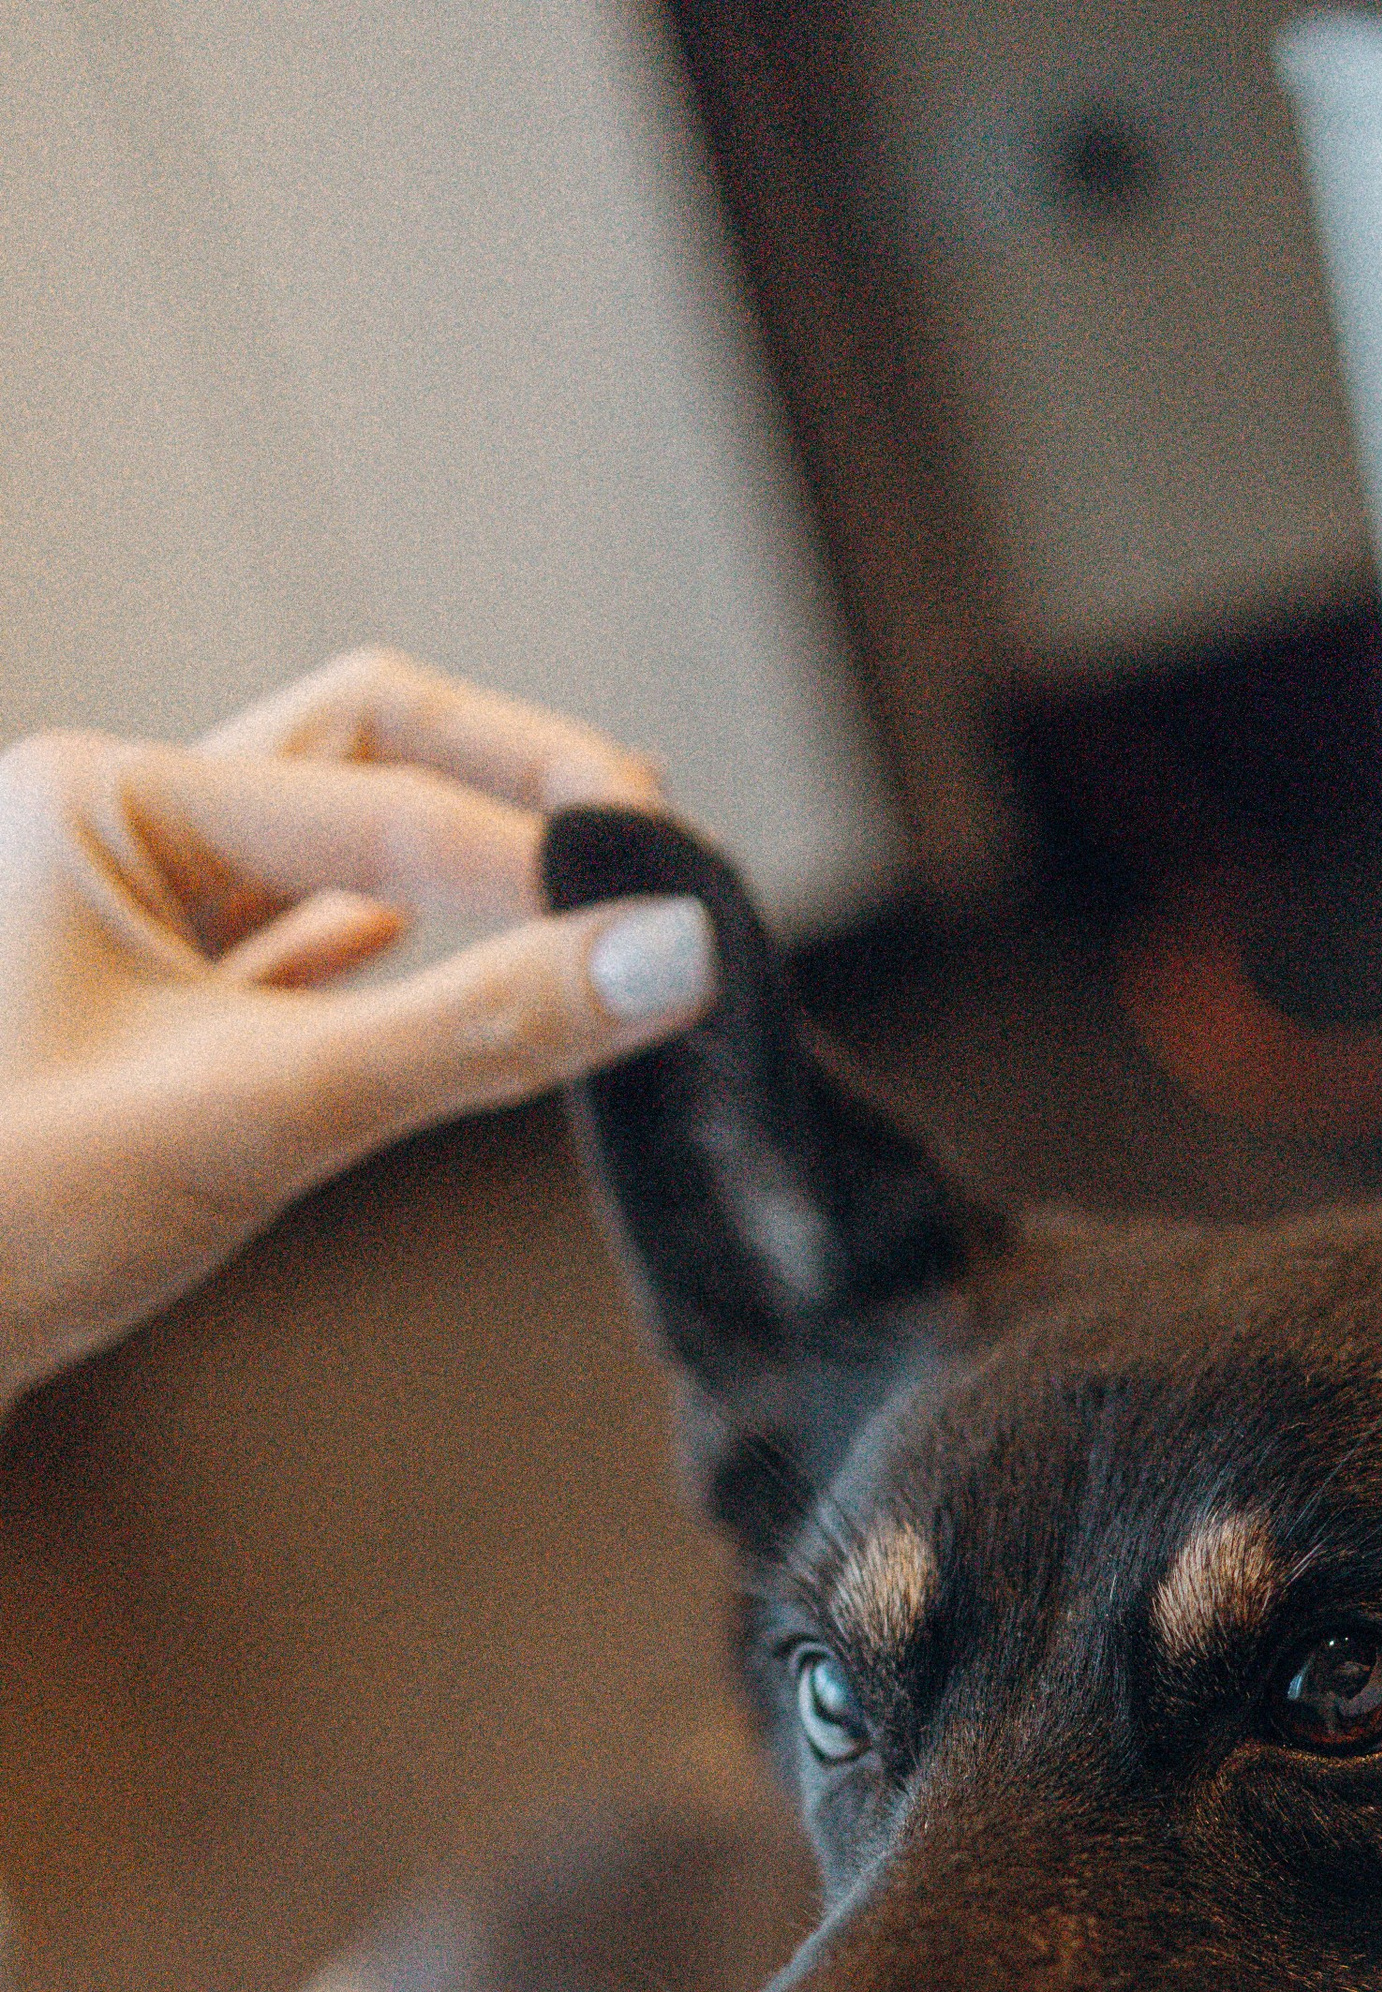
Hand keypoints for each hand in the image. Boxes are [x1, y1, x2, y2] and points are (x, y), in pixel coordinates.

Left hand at [0, 648, 721, 1403]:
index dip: (541, 853)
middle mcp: (111, 827)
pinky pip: (312, 951)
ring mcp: (132, 921)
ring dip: (473, 865)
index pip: (379, 792)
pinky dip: (411, 957)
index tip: (680, 913)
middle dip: (516, 790)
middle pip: (368, 749)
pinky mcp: (158, 1020)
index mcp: (100, 798)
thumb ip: (478, 1032)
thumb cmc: (18, 1216)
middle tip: (660, 848)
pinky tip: (480, 977)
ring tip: (607, 899)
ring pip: (348, 845)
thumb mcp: (266, 1111)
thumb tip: (674, 958)